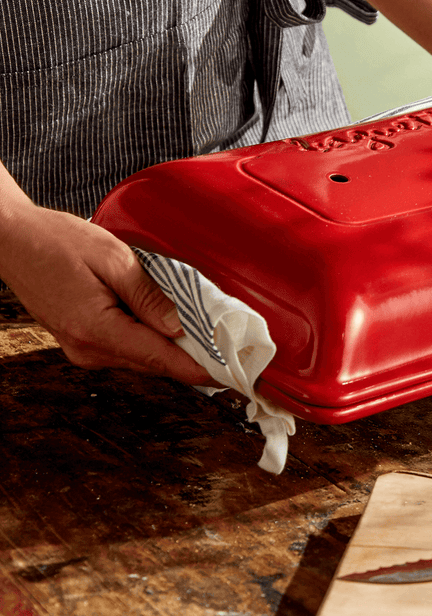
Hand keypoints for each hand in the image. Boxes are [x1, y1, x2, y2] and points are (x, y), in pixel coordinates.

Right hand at [0, 202, 215, 385]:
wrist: (13, 240)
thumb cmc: (58, 242)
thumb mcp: (114, 259)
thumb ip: (148, 296)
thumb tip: (177, 327)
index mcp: (96, 329)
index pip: (158, 357)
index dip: (195, 368)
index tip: (225, 375)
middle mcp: (87, 348)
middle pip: (152, 362)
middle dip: (189, 359)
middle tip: (226, 353)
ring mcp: (82, 349)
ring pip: (140, 358)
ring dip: (170, 350)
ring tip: (205, 338)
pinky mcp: (82, 341)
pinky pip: (126, 348)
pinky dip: (150, 341)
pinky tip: (169, 329)